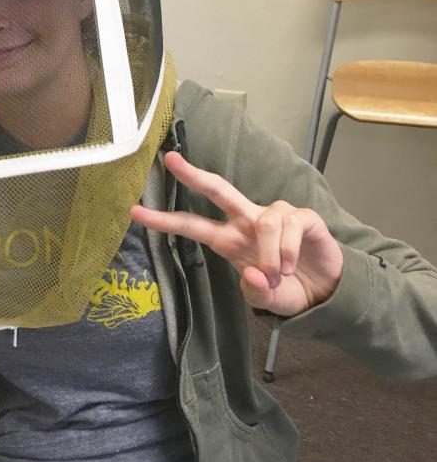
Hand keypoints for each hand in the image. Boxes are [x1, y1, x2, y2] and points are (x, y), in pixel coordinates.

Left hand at [131, 152, 342, 316]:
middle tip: (170, 160)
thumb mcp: (269, 301)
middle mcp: (247, 221)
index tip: (134, 212)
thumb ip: (257, 293)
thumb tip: (254, 274)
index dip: (164, 220)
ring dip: (270, 253)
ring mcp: (275, 215)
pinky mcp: (302, 216)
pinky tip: (291, 264)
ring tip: (278, 275)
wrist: (327, 291)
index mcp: (229, 240)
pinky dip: (288, 249)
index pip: (192, 226)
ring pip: (263, 221)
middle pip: (218, 190)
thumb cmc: (288, 289)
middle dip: (193, 175)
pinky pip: (290, 225)